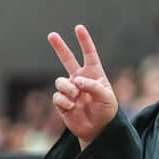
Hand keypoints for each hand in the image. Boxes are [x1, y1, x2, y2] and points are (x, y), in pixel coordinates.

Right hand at [48, 25, 117, 148]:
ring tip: (77, 97)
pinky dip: (65, 101)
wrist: (98, 130)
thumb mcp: (107, 97)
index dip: (84, 41)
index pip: (89, 54)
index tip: (78, 28)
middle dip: (59, 47)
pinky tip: (72, 107)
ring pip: (60, 81)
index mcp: (94, 74)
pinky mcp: (62, 101)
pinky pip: (57, 96)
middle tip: (51, 34)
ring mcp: (70, 89)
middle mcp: (80, 79)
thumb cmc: (106, 112)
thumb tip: (75, 80)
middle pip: (67, 59)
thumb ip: (93, 86)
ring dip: (68, 88)